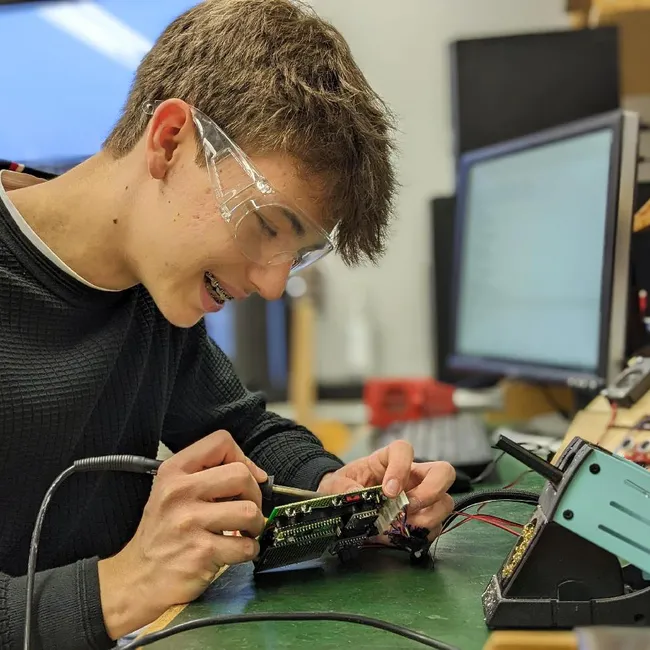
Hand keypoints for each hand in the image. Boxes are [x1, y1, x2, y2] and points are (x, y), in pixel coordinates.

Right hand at [98, 430, 266, 639]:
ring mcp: (190, 523)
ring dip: (255, 525)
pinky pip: (246, 546)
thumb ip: (205, 475)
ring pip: (250, 511)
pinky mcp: (201, 553)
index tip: (247, 477)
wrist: (135, 580)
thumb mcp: (170, 492)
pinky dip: (250, 550)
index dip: (242, 458)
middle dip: (254, 495)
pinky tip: (236, 552)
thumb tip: (256, 474)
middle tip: (247, 510)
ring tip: (243, 532)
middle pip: (241, 475)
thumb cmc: (160, 535)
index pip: (220, 442)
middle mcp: (179, 493)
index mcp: (173, 472)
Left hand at [318, 440, 454, 541]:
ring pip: (445, 502)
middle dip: (432, 490)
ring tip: (405, 525)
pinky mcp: (422, 519)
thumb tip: (355, 495)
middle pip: (443, 472)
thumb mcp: (336, 483)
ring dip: (429, 516)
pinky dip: (423, 534)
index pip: (404, 450)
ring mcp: (421, 497)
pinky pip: (436, 527)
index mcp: (389, 460)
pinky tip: (404, 535)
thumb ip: (343, 486)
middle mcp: (412, 476)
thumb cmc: (345, 486)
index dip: (401, 467)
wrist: (345, 506)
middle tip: (409, 506)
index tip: (388, 490)